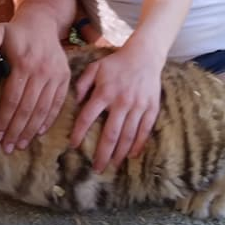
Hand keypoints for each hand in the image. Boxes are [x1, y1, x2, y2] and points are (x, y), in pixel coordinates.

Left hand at [0, 11, 69, 152]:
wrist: (42, 22)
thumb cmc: (15, 31)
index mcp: (24, 63)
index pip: (13, 98)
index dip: (5, 118)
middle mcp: (42, 71)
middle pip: (28, 108)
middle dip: (16, 130)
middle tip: (8, 147)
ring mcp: (55, 75)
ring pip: (43, 109)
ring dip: (31, 130)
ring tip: (20, 145)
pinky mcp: (65, 78)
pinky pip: (57, 103)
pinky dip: (48, 120)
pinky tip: (38, 133)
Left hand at [70, 47, 162, 172]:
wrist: (144, 56)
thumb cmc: (116, 63)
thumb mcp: (95, 68)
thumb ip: (82, 84)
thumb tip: (75, 101)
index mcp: (104, 93)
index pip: (87, 117)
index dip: (79, 133)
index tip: (73, 145)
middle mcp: (121, 102)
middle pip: (110, 134)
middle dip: (102, 154)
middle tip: (96, 168)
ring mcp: (137, 106)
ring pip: (128, 136)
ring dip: (119, 153)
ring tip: (112, 165)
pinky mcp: (151, 108)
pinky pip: (144, 131)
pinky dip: (138, 145)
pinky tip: (132, 155)